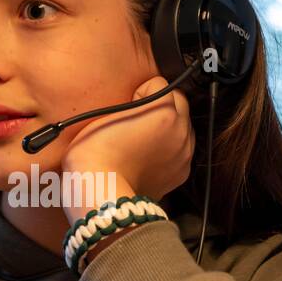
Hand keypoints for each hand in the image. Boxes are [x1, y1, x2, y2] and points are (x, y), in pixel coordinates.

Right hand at [59, 76, 194, 209]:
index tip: (127, 105)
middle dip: (160, 106)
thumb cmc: (97, 157)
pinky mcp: (181, 172)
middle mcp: (180, 131)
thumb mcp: (107, 115)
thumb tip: (139, 100)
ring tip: (142, 139)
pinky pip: (181, 148)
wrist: (103, 197)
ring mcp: (184, 153)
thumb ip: (131, 102)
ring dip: (168, 127)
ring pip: (183, 125)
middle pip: (178, 101)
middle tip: (136, 120)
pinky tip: (148, 155)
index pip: (158, 83)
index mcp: (165, 112)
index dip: (139, 92)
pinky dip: (169, 148)